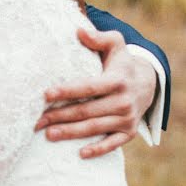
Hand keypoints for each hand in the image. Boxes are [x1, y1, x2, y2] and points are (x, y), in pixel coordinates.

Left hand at [35, 28, 157, 157]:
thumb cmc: (121, 62)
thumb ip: (99, 38)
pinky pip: (113, 144)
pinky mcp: (128, 132)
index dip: (67, 91)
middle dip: (60, 116)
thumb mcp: (116, 44)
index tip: (45, 95)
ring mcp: (127, 118)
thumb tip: (79, 31)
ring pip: (95, 128)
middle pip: (87, 111)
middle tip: (37, 121)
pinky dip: (98, 149)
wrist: (147, 83)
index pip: (89, 87)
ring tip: (48, 134)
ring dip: (71, 133)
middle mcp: (123, 101)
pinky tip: (80, 154)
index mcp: (117, 80)